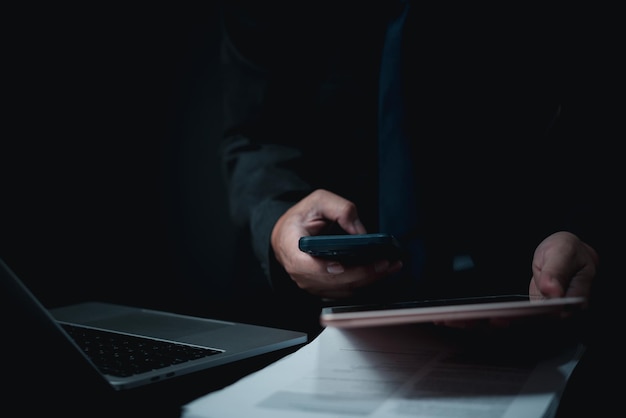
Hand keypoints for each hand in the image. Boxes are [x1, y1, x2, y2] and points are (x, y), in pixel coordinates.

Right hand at [271, 189, 402, 298]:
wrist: (286, 236)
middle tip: (387, 263)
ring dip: (369, 280)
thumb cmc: (300, 219)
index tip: (351, 265)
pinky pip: (346, 290)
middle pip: (334, 281)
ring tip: (390, 267)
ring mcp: (311, 284)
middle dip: (364, 274)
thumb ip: (340, 209)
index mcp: (291, 249)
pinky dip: (364, 282)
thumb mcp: (317, 201)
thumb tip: (360, 232)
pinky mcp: (323, 289)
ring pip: (343, 289)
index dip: (331, 269)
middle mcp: (300, 273)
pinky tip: (380, 272)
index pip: (310, 266)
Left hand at [436, 231, 597, 329]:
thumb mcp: (566, 252)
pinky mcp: (517, 314)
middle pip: (516, 327)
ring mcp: (531, 317)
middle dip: (486, 324)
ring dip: (474, 324)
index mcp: (567, 306)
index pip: (542, 319)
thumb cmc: (569, 252)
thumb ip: (558, 271)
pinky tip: (453, 317)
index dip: (518, 321)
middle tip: (462, 320)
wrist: (565, 253)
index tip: (497, 319)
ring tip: (448, 319)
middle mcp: (549, 318)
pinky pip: (495, 318)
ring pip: (501, 326)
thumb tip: (553, 291)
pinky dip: (475, 317)